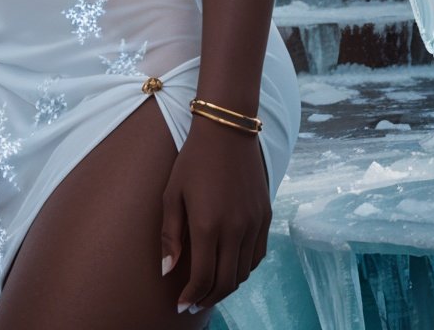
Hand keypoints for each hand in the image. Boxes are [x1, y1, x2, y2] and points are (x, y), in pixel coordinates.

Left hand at [160, 117, 270, 313]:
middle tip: (194, 303)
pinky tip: (230, 265)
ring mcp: (254, 223)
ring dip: (227, 286)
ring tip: (210, 287)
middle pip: (226, 282)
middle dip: (209, 298)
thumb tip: (168, 271)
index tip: (181, 305)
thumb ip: (170, 235)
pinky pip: (258, 255)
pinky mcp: (265, 216)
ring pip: (244, 272)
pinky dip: (244, 268)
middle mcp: (235, 229)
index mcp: (209, 225)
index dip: (191, 297)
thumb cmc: (193, 159)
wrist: (227, 129)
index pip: (204, 278)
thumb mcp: (172, 193)